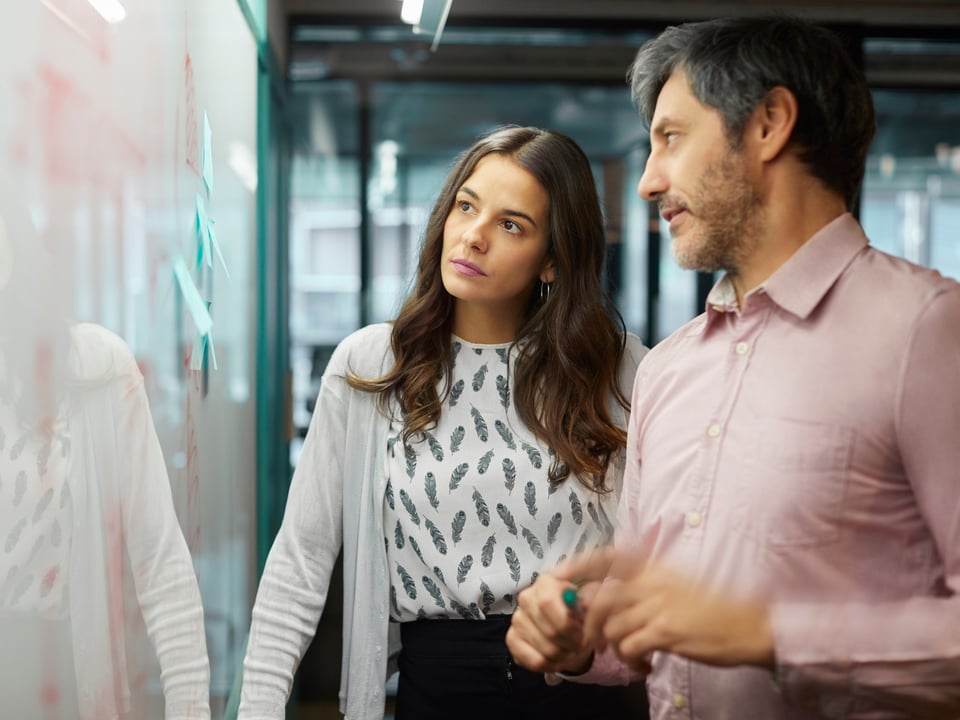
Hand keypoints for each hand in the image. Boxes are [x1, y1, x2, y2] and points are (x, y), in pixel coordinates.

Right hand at [506, 571, 596, 674]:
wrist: (568, 630)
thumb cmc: (579, 614)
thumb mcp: (590, 604)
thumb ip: (590, 601)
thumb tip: (586, 603)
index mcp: (545, 582)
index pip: (548, 602)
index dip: (567, 624)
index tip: (581, 634)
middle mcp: (526, 597)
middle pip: (550, 630)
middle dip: (571, 644)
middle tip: (580, 645)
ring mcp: (517, 618)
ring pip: (545, 649)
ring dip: (564, 656)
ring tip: (570, 651)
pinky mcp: (512, 639)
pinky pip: (535, 661)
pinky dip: (551, 665)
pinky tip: (557, 659)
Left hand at [583, 557, 775, 670]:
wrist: (751, 626)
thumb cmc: (716, 608)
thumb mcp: (679, 582)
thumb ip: (647, 583)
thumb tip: (611, 593)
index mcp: (654, 566)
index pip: (606, 557)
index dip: (578, 565)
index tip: (559, 576)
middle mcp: (652, 580)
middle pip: (599, 597)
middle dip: (587, 622)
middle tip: (591, 641)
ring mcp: (658, 604)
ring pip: (610, 626)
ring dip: (613, 647)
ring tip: (630, 657)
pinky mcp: (665, 630)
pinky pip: (628, 646)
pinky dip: (630, 660)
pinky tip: (644, 666)